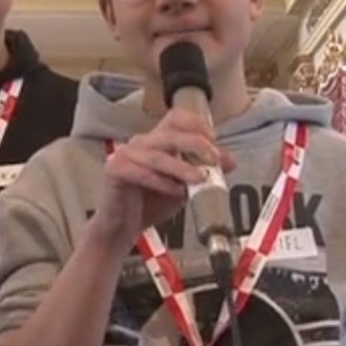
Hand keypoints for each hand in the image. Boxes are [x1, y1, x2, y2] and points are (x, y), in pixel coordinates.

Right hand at [91, 107, 235, 249]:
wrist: (122, 227)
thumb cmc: (150, 203)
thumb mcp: (184, 185)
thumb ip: (203, 171)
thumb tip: (230, 161)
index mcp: (157, 141)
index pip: (176, 118)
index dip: (196, 125)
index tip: (214, 141)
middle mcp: (141, 143)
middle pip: (170, 133)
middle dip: (196, 144)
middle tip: (214, 159)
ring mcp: (125, 155)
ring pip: (157, 156)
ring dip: (181, 167)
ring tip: (199, 179)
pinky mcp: (115, 171)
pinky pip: (140, 172)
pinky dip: (161, 182)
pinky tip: (175, 191)